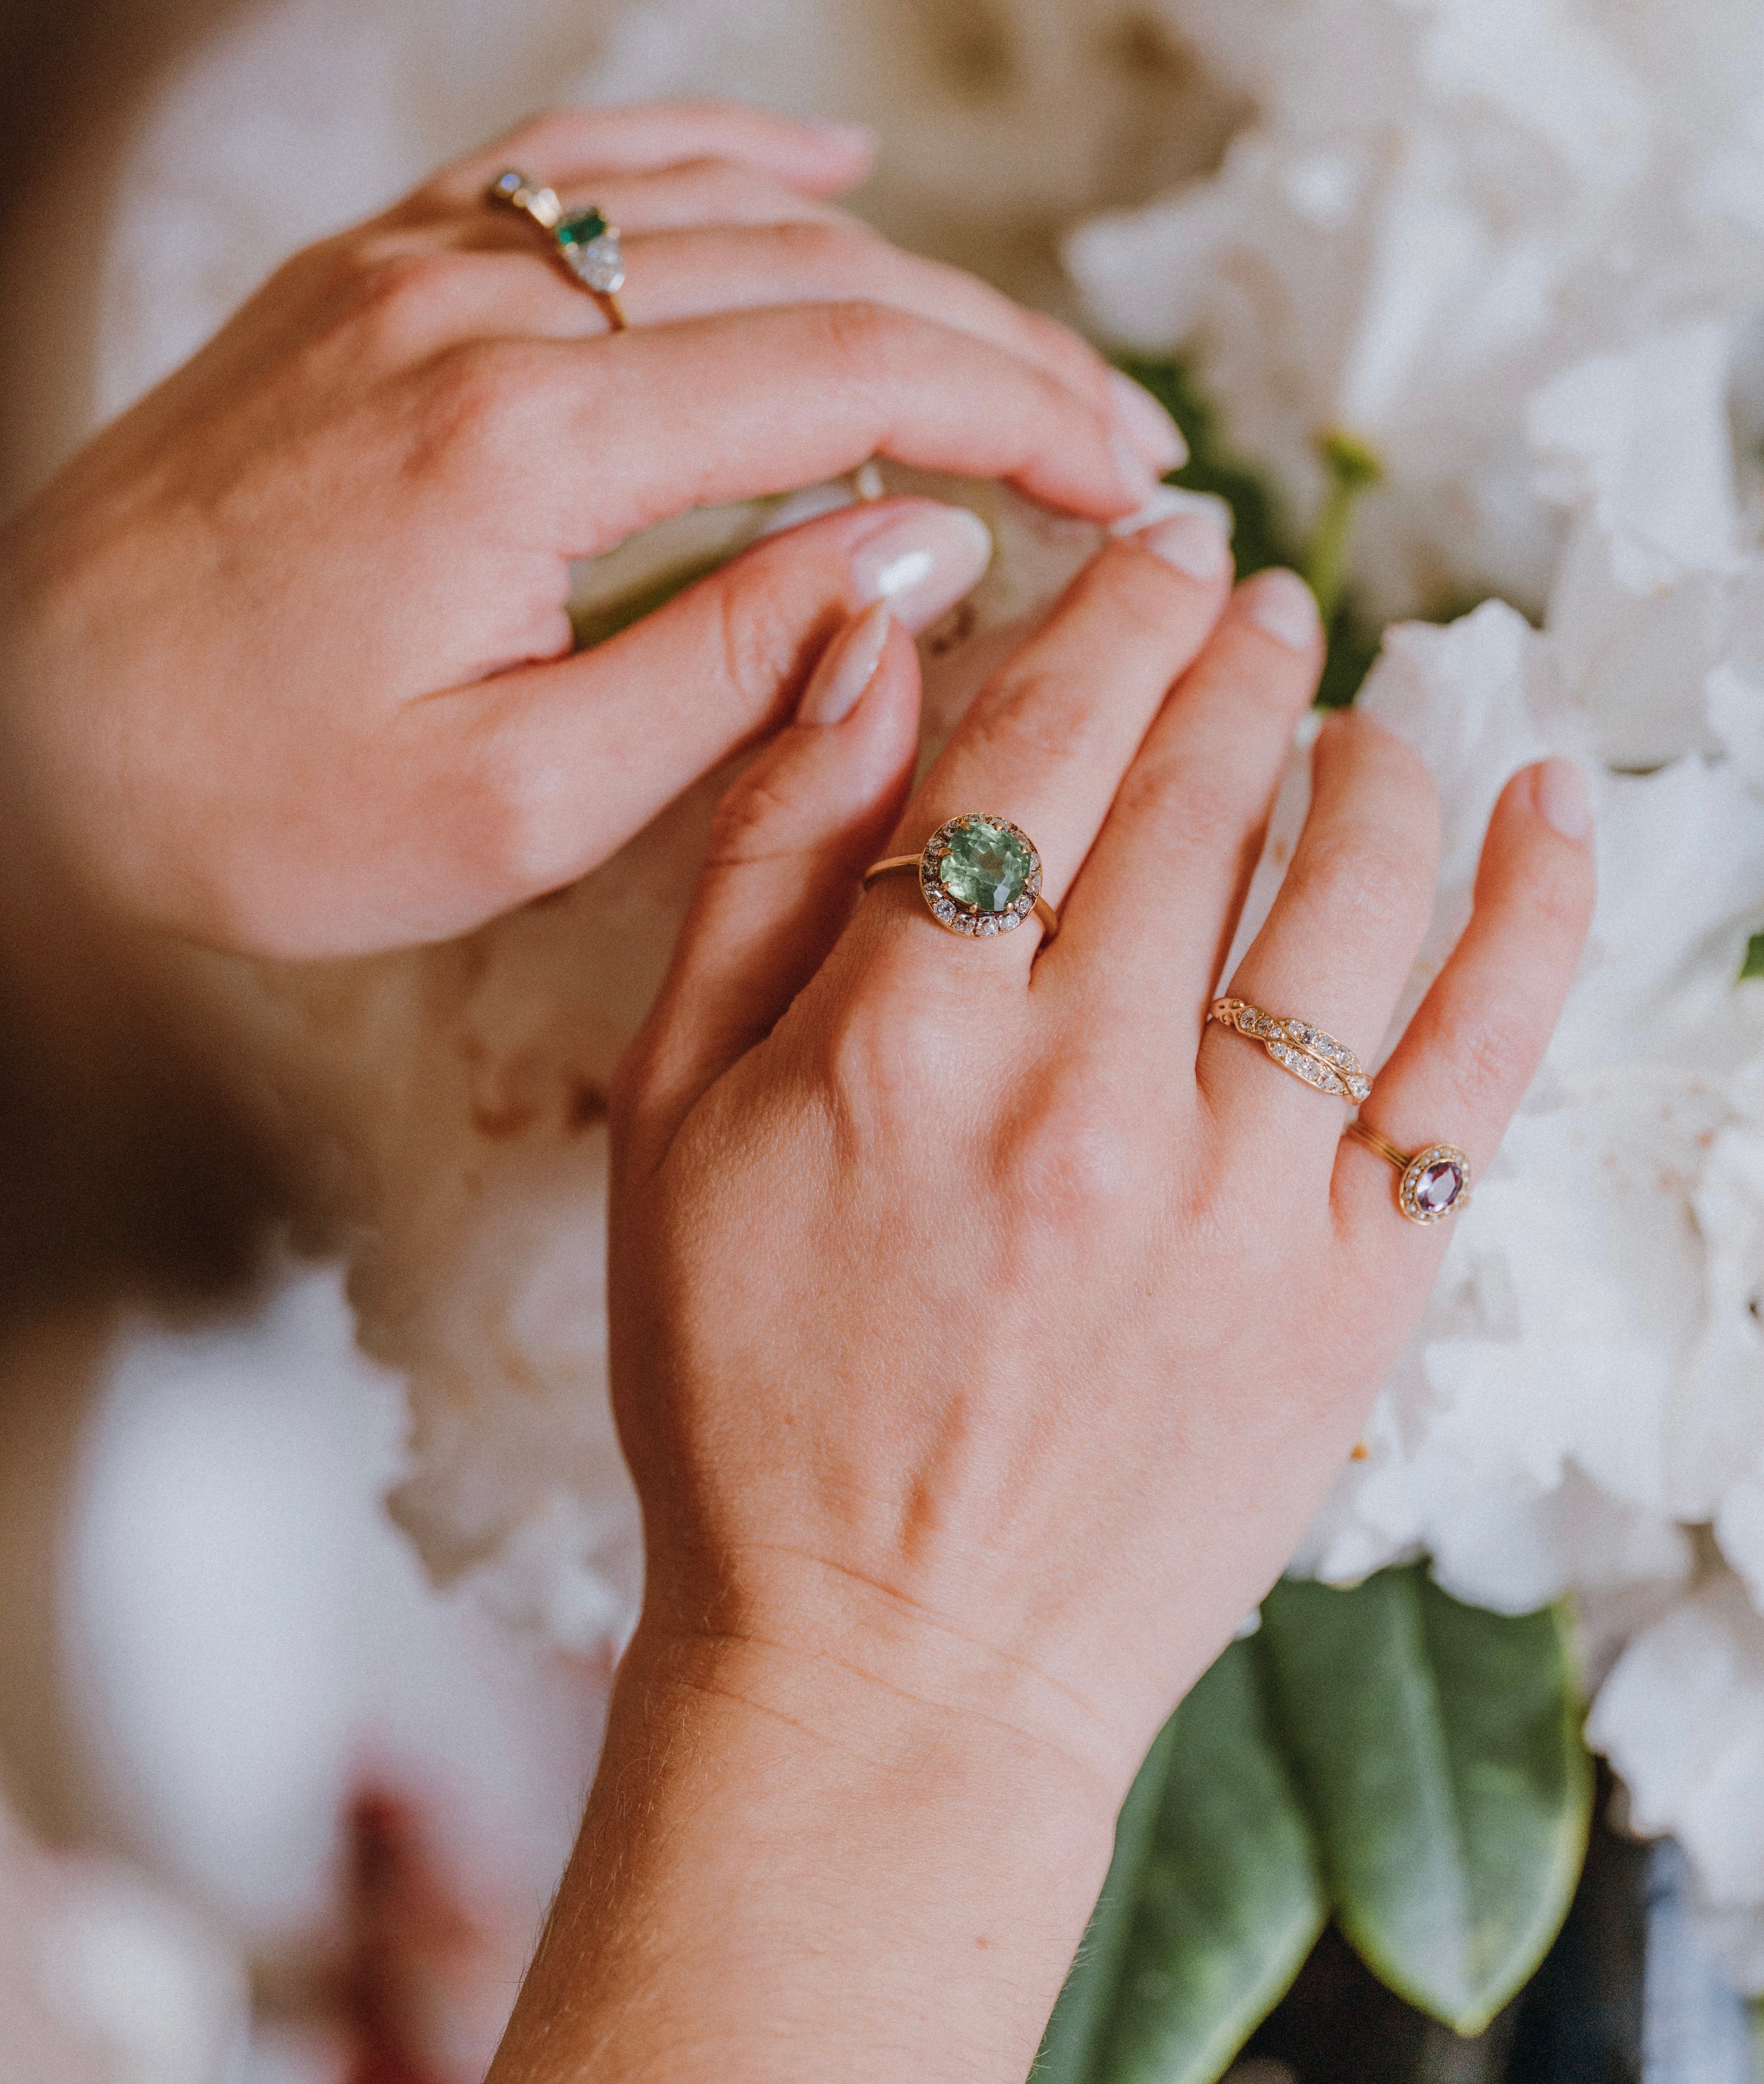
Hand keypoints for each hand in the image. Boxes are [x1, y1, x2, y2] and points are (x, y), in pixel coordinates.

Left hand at [0, 101, 1181, 956]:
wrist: (6, 740)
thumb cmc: (235, 804)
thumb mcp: (511, 803)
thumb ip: (736, 667)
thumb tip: (924, 547)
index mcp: (527, 444)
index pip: (853, 375)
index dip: (1022, 419)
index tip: (1130, 486)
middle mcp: (482, 308)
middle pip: (818, 278)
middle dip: (998, 354)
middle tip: (1119, 440)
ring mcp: (419, 266)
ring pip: (721, 214)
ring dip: (894, 273)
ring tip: (1014, 355)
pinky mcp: (374, 270)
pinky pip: (583, 163)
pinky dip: (722, 157)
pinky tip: (826, 166)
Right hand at [499, 518, 1594, 2080]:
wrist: (886, 1674)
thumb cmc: (748, 1392)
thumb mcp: (675, 1121)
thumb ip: (765, 869)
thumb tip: (865, 653)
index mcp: (901, 1041)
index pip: (1036, 745)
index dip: (1104, 618)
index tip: (1148, 551)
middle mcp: (1084, 1094)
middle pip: (1197, 792)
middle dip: (1230, 655)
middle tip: (1250, 592)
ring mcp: (1239, 1195)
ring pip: (1348, 892)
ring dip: (1365, 758)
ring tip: (1352, 710)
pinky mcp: (1351, 1288)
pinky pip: (1477, 1057)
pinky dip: (1532, 909)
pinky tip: (1549, 805)